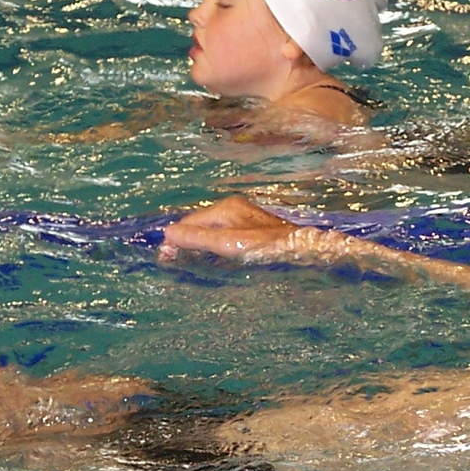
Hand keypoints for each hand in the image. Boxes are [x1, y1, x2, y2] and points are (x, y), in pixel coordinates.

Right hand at [159, 195, 299, 262]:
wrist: (305, 252)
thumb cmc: (268, 248)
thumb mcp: (229, 245)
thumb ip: (198, 238)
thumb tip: (168, 233)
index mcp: (226, 208)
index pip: (191, 221)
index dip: (176, 239)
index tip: (164, 258)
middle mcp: (234, 209)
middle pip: (201, 225)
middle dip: (185, 242)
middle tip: (172, 263)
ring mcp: (244, 220)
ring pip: (212, 232)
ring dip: (198, 246)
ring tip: (186, 263)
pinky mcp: (253, 232)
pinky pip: (224, 237)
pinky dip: (213, 248)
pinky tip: (211, 260)